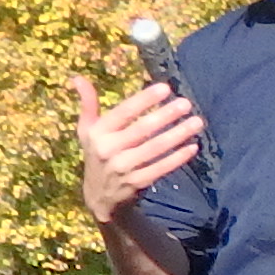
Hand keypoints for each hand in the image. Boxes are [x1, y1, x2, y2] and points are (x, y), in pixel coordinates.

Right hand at [72, 74, 202, 222]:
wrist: (98, 196)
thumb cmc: (96, 155)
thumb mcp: (87, 130)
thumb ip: (88, 104)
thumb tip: (77, 77)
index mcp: (98, 133)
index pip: (124, 112)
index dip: (144, 100)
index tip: (165, 88)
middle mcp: (110, 150)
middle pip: (143, 129)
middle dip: (166, 115)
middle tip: (186, 103)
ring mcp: (124, 168)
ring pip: (155, 148)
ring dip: (178, 134)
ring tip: (196, 122)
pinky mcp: (137, 182)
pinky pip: (161, 168)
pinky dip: (178, 158)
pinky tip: (192, 146)